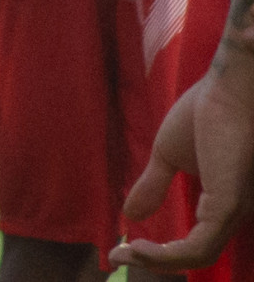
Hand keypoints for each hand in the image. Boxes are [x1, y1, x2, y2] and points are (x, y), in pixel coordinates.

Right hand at [109, 44, 253, 270]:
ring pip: (197, 255)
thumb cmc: (206, 112)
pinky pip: (198, 246)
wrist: (228, 89)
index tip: (121, 250)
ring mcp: (232, 211)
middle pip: (195, 255)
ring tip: (126, 254)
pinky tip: (141, 246)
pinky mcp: (226, 206)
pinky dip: (168, 254)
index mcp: (222, 203)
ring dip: (157, 261)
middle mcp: (233, 213)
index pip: (195, 242)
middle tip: (117, 258)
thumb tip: (130, 213)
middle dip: (154, 262)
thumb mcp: (168, 154)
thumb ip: (154, 185)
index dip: (159, 252)